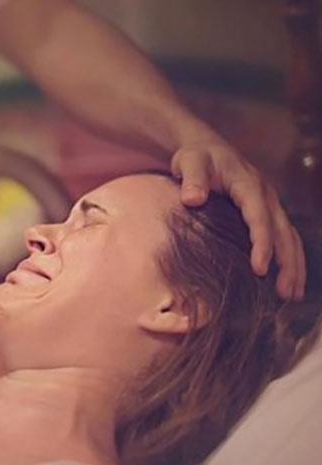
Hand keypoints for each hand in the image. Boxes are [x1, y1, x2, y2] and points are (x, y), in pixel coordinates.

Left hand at [171, 135, 304, 299]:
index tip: (260, 269)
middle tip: (284, 293)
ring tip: (292, 296)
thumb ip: (192, 179)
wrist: (204, 148)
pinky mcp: (266, 212)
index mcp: (248, 185)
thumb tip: (193, 199)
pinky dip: (290, 259)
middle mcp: (265, 195)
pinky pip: (284, 237)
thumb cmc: (196, 157)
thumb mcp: (190, 162)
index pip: (259, 217)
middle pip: (282, 231)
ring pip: (289, 237)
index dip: (262, 243)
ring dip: (294, 266)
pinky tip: (288, 281)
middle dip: (287, 263)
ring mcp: (269, 204)